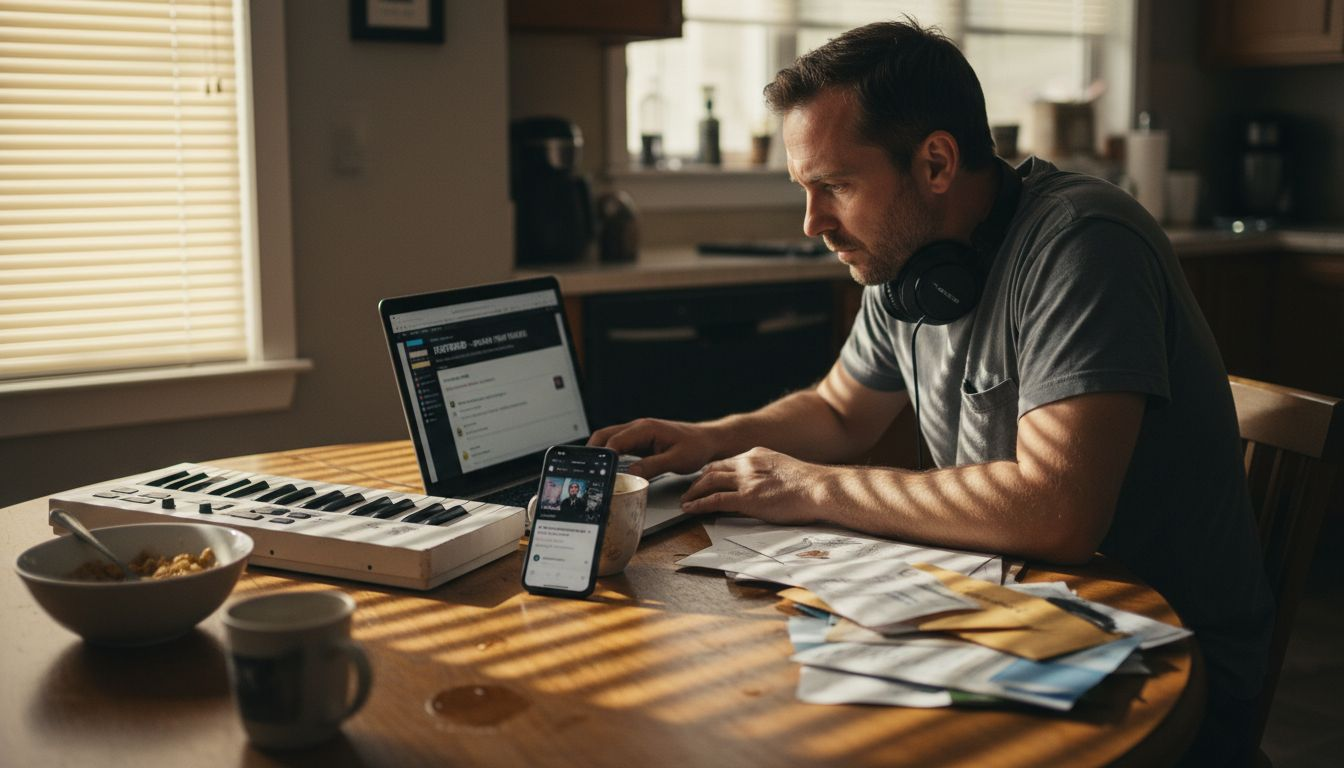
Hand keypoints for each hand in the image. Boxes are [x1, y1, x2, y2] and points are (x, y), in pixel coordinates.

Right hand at [587, 418, 718, 477]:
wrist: (708, 441)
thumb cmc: (696, 447)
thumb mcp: (676, 460)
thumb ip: (653, 466)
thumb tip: (631, 473)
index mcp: (645, 428)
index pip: (614, 440)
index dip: (603, 456)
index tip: (597, 471)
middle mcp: (639, 428)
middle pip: (605, 436)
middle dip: (593, 452)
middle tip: (586, 470)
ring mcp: (639, 434)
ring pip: (610, 440)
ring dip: (601, 454)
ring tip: (594, 471)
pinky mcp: (641, 442)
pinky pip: (620, 447)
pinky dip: (611, 456)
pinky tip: (609, 469)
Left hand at [681, 447, 829, 524]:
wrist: (820, 488)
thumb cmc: (810, 485)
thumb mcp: (784, 471)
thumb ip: (767, 475)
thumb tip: (761, 488)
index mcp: (758, 455)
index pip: (727, 462)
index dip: (712, 471)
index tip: (704, 478)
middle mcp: (748, 463)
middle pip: (713, 469)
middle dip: (698, 481)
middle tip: (689, 491)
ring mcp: (746, 480)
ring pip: (709, 482)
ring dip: (693, 492)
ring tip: (685, 501)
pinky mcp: (747, 498)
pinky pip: (715, 500)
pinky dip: (699, 504)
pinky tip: (691, 509)